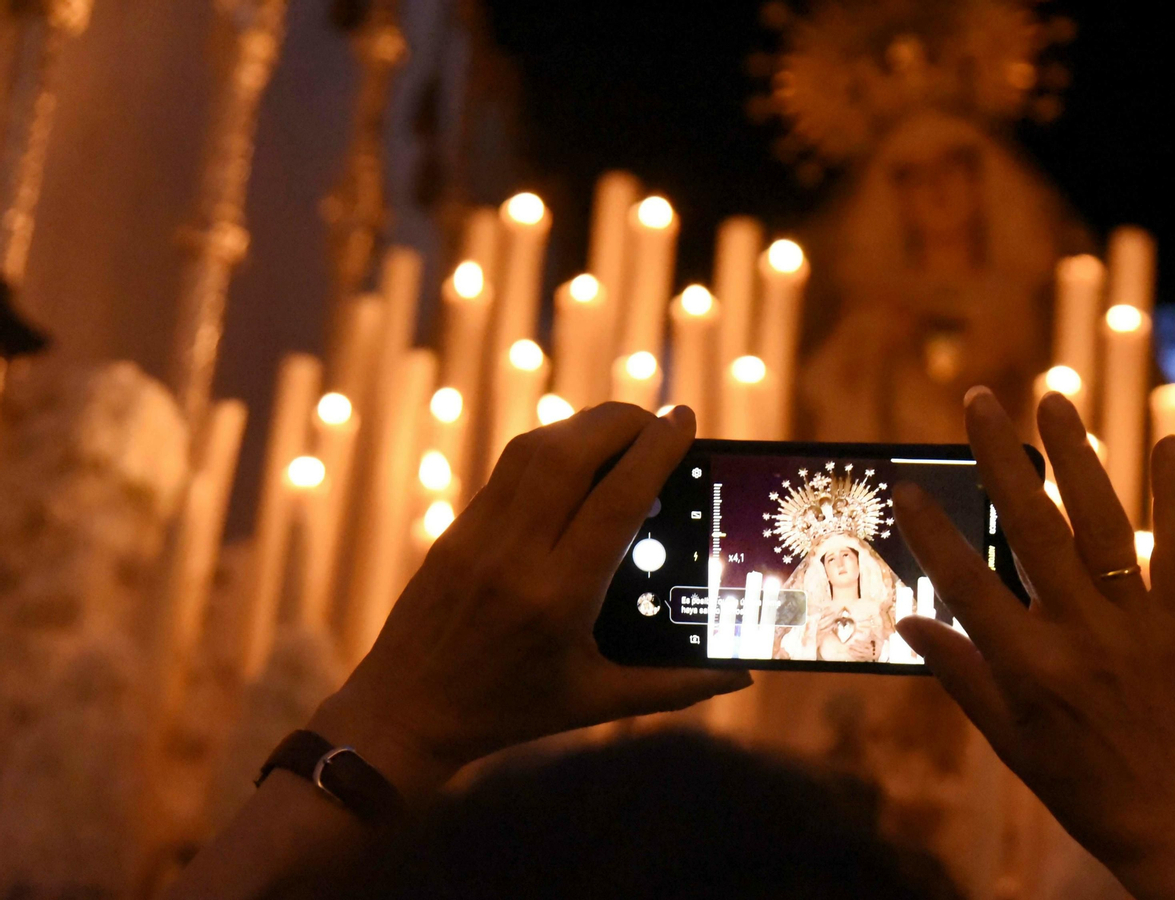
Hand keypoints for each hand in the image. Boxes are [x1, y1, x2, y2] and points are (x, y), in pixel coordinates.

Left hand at [311, 404, 749, 797]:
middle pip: (571, 452)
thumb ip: (675, 687)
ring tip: (624, 431)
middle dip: (621, 421)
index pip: (616, 500)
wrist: (405, 714)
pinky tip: (577, 456)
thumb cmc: (509, 712)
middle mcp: (516, 557)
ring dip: (584, 426)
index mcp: (558, 599)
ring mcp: (478, 536)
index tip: (684, 419)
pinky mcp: (456, 530)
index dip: (655, 451)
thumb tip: (741, 676)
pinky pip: (508, 468)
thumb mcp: (597, 704)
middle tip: (658, 420)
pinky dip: (550, 448)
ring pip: (534, 449)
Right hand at [893, 389, 1174, 899]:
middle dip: (1000, 460)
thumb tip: (908, 622)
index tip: (907, 487)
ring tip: (1053, 401)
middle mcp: (1084, 635)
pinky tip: (1168, 443)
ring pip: (1105, 525)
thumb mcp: (1006, 740)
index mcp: (1031, 668)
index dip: (934, 532)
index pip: (969, 584)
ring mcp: (1138, 624)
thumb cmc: (1081, 785)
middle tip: (979, 401)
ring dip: (1078, 457)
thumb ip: (959, 674)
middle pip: (1035, 531)